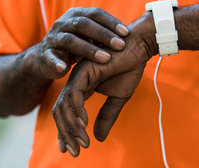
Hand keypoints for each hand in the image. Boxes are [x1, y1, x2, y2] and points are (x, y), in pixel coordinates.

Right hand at [37, 7, 129, 79]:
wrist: (47, 58)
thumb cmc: (77, 44)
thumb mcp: (90, 36)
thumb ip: (106, 33)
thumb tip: (134, 31)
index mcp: (76, 14)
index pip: (96, 14)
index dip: (111, 22)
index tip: (128, 32)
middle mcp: (63, 23)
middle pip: (84, 24)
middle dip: (104, 35)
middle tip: (121, 46)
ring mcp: (53, 38)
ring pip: (70, 40)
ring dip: (88, 49)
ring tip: (105, 59)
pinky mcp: (45, 54)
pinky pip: (50, 58)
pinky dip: (57, 63)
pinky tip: (65, 69)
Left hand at [52, 14, 155, 156]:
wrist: (138, 46)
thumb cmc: (129, 67)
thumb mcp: (119, 98)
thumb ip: (107, 116)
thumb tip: (99, 138)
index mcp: (82, 88)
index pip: (67, 113)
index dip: (66, 132)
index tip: (71, 150)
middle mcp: (76, 82)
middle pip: (60, 112)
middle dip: (66, 134)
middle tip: (75, 151)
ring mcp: (77, 76)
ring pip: (64, 106)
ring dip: (71, 127)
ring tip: (82, 141)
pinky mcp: (83, 71)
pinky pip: (73, 95)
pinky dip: (76, 112)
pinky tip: (84, 123)